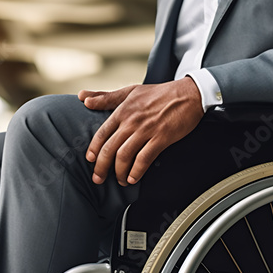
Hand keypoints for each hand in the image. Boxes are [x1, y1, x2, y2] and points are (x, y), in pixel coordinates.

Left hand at [79, 77, 203, 185]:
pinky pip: (144, 159)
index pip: (102, 133)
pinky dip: (136, 172)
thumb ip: (105, 97)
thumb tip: (83, 98)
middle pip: (109, 149)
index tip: (90, 160)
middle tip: (98, 178)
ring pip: (124, 156)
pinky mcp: (161, 138)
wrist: (189, 94)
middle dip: (101, 167)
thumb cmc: (159, 93)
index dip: (94, 149)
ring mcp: (146, 130)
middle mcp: (131, 121)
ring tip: (119, 180)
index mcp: (123, 110)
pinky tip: (132, 179)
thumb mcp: (130, 91)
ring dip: (119, 172)